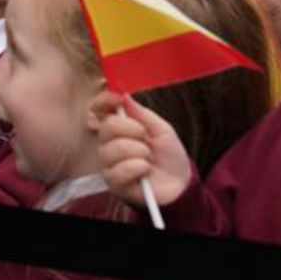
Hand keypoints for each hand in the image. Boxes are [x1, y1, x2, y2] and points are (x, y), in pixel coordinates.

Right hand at [94, 92, 192, 207]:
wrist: (180, 185)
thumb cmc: (170, 156)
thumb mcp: (161, 130)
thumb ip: (141, 113)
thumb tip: (123, 94)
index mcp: (118, 128)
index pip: (100, 110)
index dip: (104, 101)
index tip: (118, 98)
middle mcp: (108, 144)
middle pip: (107, 127)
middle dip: (133, 130)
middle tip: (146, 138)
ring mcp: (109, 163)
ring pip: (115, 148)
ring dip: (140, 152)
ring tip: (149, 159)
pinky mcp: (113, 183)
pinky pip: (120, 170)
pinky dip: (139, 168)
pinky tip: (146, 171)